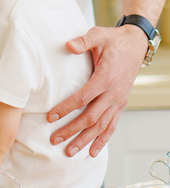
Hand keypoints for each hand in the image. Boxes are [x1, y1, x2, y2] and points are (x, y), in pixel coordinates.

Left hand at [48, 24, 146, 156]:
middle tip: (54, 140)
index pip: (83, 98)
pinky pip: (112, 126)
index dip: (66, 108)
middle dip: (72, 130)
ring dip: (85, 140)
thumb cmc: (113, 40)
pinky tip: (92, 152)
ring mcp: (118, 101)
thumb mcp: (98, 35)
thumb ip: (82, 41)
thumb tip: (68, 45)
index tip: (51, 117)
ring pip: (101, 126)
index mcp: (105, 78)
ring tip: (70, 152)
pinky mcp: (121, 104)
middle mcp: (113, 93)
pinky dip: (103, 140)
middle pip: (91, 117)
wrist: (135, 45)